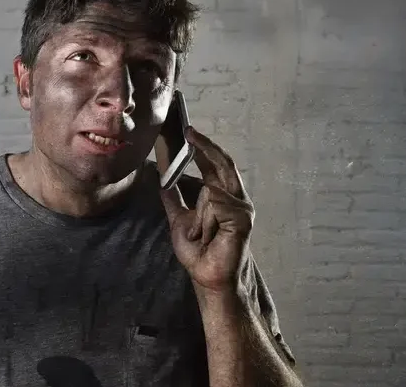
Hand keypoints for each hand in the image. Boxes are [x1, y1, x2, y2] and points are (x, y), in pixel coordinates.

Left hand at [159, 127, 253, 295]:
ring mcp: (241, 208)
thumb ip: (174, 198)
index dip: (203, 146)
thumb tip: (162, 180)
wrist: (205, 274)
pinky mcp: (243, 219)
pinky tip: (209, 235)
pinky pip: (216, 205)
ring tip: (201, 234)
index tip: (189, 131)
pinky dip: (206, 221)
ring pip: (212, 190)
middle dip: (206, 147)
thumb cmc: (198, 250)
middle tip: (190, 132)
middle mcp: (235, 198)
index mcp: (221, 195)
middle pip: (222, 164)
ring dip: (199, 215)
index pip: (214, 164)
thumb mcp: (178, 219)